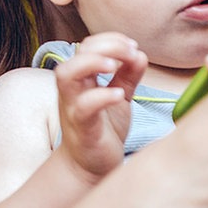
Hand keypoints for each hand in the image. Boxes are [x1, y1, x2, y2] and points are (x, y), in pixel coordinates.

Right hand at [53, 32, 146, 179]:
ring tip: (114, 66)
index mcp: (82, 77)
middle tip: (130, 53)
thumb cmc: (103, 128)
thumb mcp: (119, 96)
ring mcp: (73, 107)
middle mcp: (72, 88)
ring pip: (67, 75)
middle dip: (105, 46)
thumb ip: (128, 75)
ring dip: (91, 63)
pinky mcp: (81, 128)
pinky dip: (100, 96)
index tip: (133, 47)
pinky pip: (83, 107)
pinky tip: (119, 94)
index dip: (111, 39)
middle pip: (78, 53)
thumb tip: (140, 54)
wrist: (90, 167)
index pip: (89, 45)